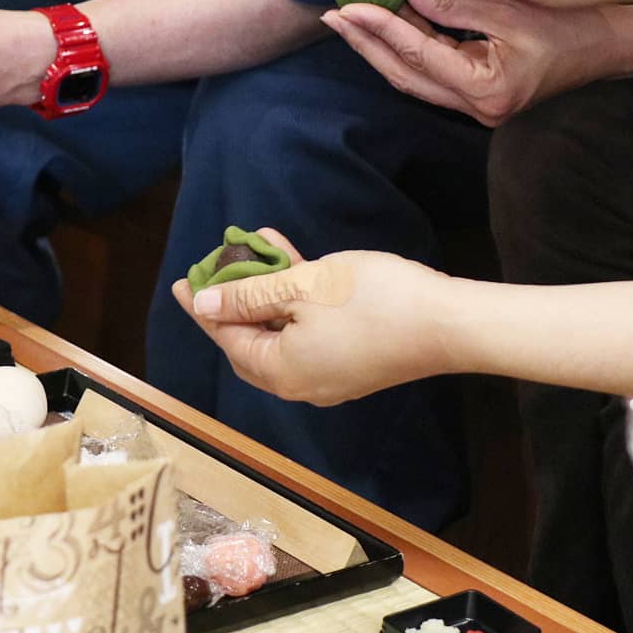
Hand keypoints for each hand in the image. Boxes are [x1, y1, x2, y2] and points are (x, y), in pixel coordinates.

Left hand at [172, 229, 456, 405]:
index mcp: (280, 371)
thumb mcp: (301, 287)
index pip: (227, 337)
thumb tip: (204, 304)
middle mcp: (299, 383)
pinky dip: (297, 299)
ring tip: (255, 250)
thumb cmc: (371, 301)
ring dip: (267, 291)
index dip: (204, 305)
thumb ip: (248, 296)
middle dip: (235, 299)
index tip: (184, 280)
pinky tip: (293, 260)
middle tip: (218, 267)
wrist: (447, 323)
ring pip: (282, 329)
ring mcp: (328, 373)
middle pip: (251, 339)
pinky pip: (310, 329)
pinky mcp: (352, 359)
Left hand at [321, 0, 632, 126]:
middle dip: (366, 44)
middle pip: (404, 76)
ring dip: (379, 47)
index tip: (347, 5)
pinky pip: (430, 71)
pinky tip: (383, 23)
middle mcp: (476, 108)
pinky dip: (406, 47)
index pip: (418, 57)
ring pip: (413, 77)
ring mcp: (476, 106)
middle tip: (333, 15)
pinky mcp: (477, 94)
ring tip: (347, 18)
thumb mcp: (513, 3)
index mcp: (486, 91)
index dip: (380, 29)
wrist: (615, 42)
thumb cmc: (574, 19)